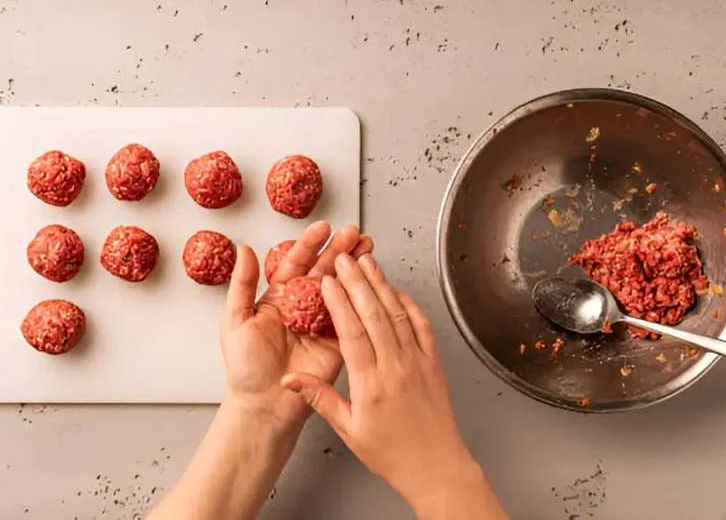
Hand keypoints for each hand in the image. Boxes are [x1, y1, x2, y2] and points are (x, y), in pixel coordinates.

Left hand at [220, 222, 372, 432]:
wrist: (264, 404)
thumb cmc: (246, 367)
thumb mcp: (236, 320)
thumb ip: (242, 284)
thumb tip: (243, 249)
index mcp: (279, 298)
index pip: (297, 263)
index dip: (310, 244)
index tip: (323, 228)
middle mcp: (303, 307)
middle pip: (324, 270)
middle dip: (340, 250)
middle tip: (353, 232)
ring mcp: (322, 323)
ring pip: (341, 288)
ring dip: (355, 268)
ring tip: (367, 247)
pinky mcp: (338, 341)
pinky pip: (351, 316)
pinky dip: (361, 298)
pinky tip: (371, 280)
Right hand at [280, 254, 500, 514]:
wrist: (435, 466)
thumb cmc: (392, 452)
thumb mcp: (348, 429)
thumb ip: (319, 399)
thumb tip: (290, 380)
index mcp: (371, 384)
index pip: (351, 332)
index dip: (339, 302)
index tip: (328, 281)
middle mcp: (396, 367)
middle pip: (374, 314)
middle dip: (357, 281)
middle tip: (344, 258)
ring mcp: (418, 361)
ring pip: (397, 314)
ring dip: (381, 285)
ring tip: (367, 263)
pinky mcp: (434, 362)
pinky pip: (421, 325)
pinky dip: (407, 304)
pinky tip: (396, 291)